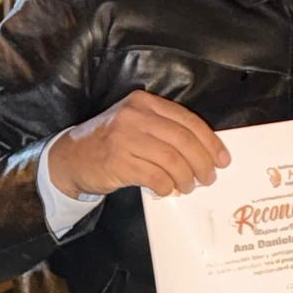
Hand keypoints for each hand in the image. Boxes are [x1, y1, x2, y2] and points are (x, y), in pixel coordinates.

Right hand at [47, 90, 229, 197]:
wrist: (70, 158)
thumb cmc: (109, 142)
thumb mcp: (135, 124)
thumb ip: (164, 129)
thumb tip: (204, 150)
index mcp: (144, 103)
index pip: (188, 120)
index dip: (210, 141)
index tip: (222, 158)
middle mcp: (134, 116)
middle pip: (183, 140)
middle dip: (202, 162)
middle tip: (209, 177)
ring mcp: (124, 138)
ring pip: (171, 160)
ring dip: (186, 177)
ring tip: (188, 186)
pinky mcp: (117, 162)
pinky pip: (155, 176)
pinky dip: (167, 186)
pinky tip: (168, 189)